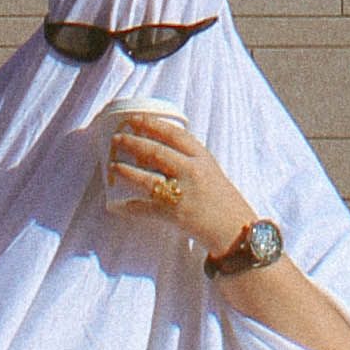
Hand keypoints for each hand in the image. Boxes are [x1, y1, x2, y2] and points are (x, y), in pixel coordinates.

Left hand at [102, 107, 251, 262]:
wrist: (235, 231)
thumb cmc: (225, 202)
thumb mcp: (211, 171)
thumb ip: (190, 160)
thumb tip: (158, 152)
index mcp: (202, 158)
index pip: (174, 134)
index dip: (152, 124)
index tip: (135, 118)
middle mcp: (192, 171)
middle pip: (156, 152)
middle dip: (133, 143)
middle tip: (117, 138)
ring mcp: (182, 193)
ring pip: (147, 179)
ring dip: (127, 171)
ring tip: (113, 166)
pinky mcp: (174, 214)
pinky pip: (145, 209)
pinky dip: (128, 207)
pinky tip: (115, 205)